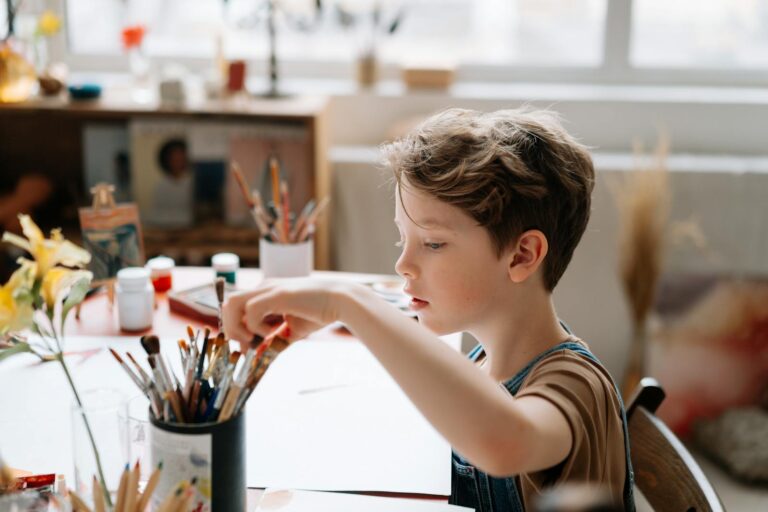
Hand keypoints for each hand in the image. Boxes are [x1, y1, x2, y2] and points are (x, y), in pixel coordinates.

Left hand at [223, 278, 346, 348]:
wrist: (341, 300)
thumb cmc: (320, 312)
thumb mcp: (292, 330)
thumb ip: (276, 340)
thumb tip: (259, 356)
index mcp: (266, 293)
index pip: (236, 307)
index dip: (235, 328)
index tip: (244, 347)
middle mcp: (264, 288)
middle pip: (228, 304)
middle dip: (231, 328)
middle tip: (244, 346)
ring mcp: (269, 289)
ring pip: (232, 303)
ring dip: (237, 325)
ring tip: (252, 339)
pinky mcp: (277, 294)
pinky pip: (251, 309)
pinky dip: (255, 325)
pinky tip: (271, 332)